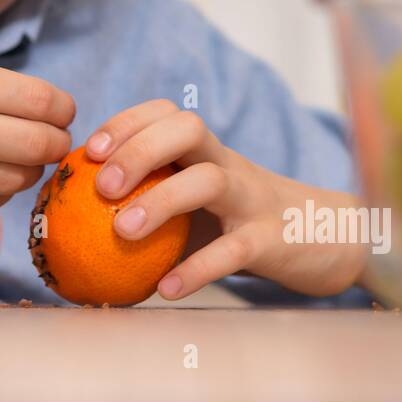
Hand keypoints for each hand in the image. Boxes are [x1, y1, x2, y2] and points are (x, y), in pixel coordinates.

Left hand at [84, 100, 366, 298]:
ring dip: (162, 201)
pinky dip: (198, 269)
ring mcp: (252, 200)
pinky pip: (234, 250)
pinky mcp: (272, 240)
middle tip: (102, 187)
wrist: (326, 240)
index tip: (91, 150)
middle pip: (187, 129)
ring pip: (209, 181)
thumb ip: (152, 201)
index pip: (168, 113)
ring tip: (122, 231)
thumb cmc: (242, 221)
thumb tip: (74, 224)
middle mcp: (229, 165)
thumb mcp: (200, 202)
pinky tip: (165, 288)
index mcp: (208, 152)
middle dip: (139, 149)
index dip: (127, 122)